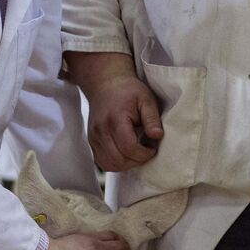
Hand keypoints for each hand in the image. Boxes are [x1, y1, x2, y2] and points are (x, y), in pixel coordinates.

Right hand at [68, 52, 162, 171]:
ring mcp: (93, 137)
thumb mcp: (146, 99)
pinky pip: (102, 162)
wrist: (104, 83)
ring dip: (126, 165)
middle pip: (119, 160)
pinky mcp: (91, 141)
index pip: (129, 148)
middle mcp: (100, 130)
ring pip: (109, 164)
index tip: (153, 148)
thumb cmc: (128, 90)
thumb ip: (152, 118)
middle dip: (137, 161)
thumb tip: (157, 136)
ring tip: (137, 154)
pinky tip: (126, 155)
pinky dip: (116, 164)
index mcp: (115, 119)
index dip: (144, 154)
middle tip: (147, 152)